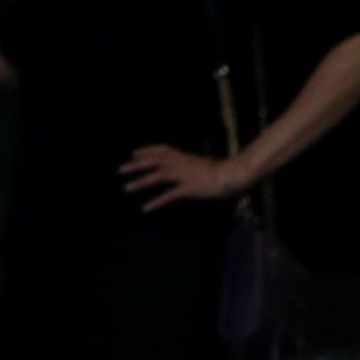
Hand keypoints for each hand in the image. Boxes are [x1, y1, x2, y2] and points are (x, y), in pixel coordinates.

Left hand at [123, 145, 252, 209]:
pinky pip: (169, 195)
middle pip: (156, 161)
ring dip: (141, 181)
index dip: (148, 151)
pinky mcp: (190, 188)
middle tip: (121, 169)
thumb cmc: (228, 171)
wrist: (238, 173)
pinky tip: (145, 209)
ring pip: (158, 176)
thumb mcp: (209, 166)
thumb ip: (199, 168)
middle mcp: (184, 164)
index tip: (135, 154)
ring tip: (126, 188)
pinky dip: (156, 202)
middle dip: (137, 165)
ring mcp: (186, 175)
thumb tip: (198, 170)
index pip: (164, 150)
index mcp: (187, 158)